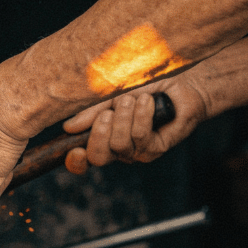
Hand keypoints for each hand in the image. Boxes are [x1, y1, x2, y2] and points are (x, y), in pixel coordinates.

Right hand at [62, 76, 207, 174]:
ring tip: (133, 99)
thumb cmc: (145, 90)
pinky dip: (141, 116)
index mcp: (103, 138)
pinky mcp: (156, 149)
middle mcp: (118, 149)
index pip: (84, 161)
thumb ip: (92, 113)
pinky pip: (140, 137)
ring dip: (124, 118)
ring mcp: (137, 152)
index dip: (76, 161)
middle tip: (107, 113)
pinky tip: (147, 102)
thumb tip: (68, 127)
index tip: (75, 150)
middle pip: (98, 157)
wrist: (179, 86)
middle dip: (99, 135)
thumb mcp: (112, 98)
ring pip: (119, 145)